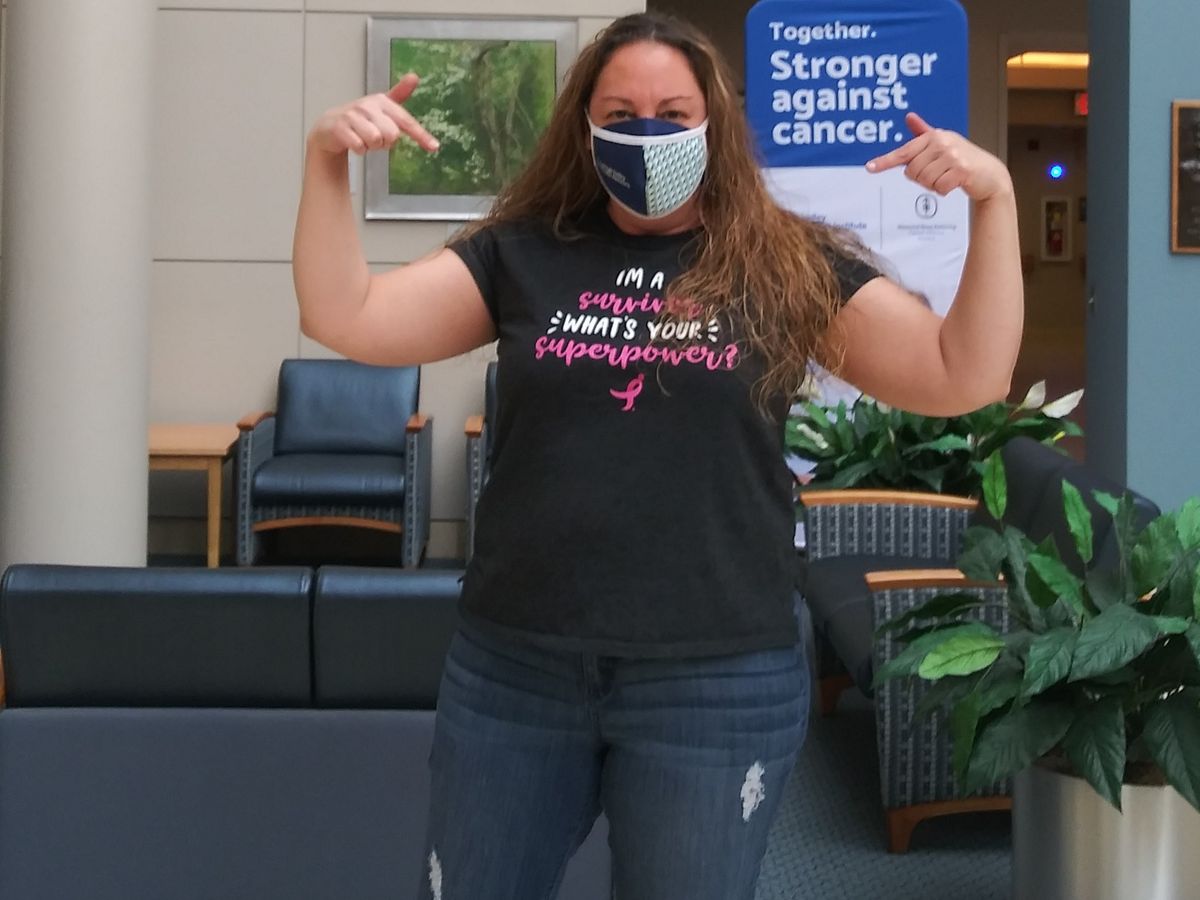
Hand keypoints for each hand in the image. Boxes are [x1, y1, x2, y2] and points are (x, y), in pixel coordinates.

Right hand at [308, 73, 439, 155]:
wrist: (331, 125)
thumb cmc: (362, 117)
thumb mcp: (382, 106)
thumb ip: (399, 94)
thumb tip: (414, 75)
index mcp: (382, 101)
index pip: (406, 120)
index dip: (421, 135)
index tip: (434, 147)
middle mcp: (367, 105)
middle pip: (392, 135)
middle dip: (386, 143)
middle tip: (376, 137)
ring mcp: (352, 115)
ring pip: (376, 140)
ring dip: (372, 147)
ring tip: (364, 139)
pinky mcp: (339, 127)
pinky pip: (360, 147)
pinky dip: (359, 150)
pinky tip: (353, 142)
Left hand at [865, 112, 1011, 201]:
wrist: (989, 174)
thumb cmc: (963, 158)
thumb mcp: (942, 143)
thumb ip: (924, 132)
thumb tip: (909, 117)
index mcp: (933, 136)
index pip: (904, 151)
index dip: (885, 161)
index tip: (870, 167)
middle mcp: (942, 143)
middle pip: (912, 172)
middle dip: (922, 178)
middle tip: (937, 173)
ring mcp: (952, 155)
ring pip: (924, 181)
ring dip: (933, 185)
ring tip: (946, 177)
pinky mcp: (961, 170)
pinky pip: (939, 187)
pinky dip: (944, 190)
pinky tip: (954, 183)